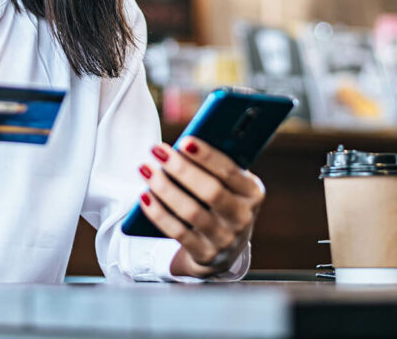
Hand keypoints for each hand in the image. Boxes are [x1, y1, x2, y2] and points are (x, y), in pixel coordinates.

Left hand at [137, 137, 264, 277]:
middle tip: (157, 150)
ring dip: (165, 188)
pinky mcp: (205, 254)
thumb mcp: (227, 182)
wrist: (225, 246)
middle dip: (181, 168)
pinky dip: (159, 213)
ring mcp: (225, 239)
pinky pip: (178, 232)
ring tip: (145, 169)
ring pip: (191, 211)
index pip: (229, 171)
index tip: (184, 141)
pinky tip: (144, 196)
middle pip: (211, 191)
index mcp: (252, 192)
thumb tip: (182, 144)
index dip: (206, 156)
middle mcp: (243, 217)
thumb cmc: (220, 199)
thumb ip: (213, 164)